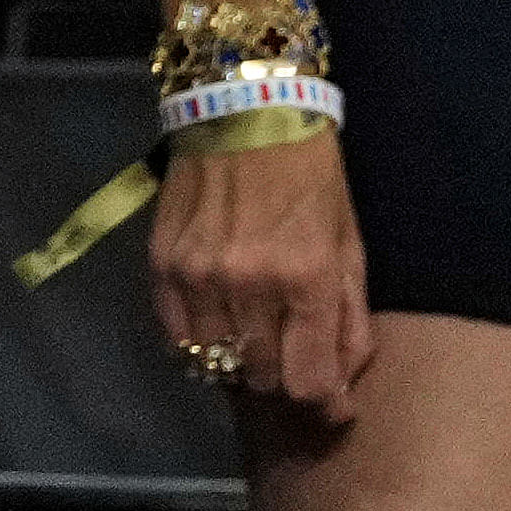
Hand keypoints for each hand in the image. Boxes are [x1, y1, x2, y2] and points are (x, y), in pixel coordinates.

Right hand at [149, 124, 370, 422]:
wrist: (243, 108)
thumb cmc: (311, 176)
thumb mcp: (348, 244)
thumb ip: (348, 320)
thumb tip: (340, 387)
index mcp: (306, 277)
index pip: (306, 382)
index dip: (321, 401)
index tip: (329, 400)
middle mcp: (248, 283)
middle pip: (262, 377)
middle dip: (283, 376)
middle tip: (290, 354)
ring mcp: (198, 275)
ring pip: (216, 363)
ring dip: (238, 360)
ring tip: (253, 336)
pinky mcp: (162, 265)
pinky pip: (177, 336)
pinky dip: (199, 341)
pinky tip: (217, 321)